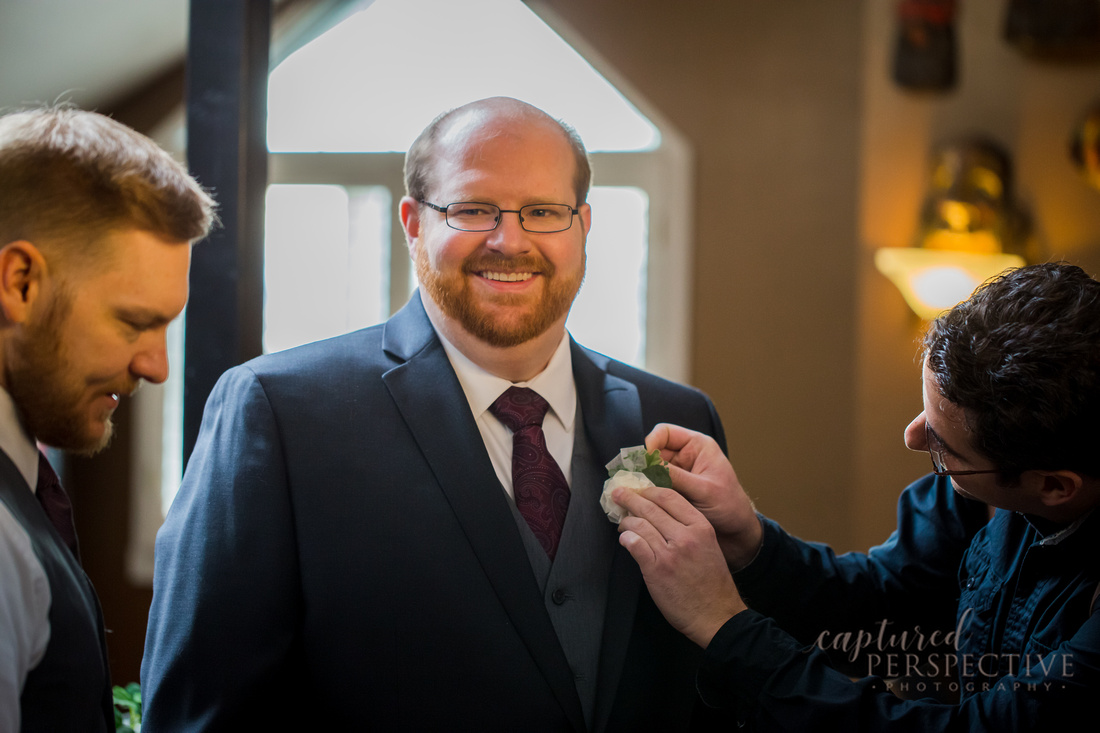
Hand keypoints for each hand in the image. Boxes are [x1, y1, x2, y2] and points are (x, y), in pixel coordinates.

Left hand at [615, 485, 746, 647]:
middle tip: (619, 493)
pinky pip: (635, 544)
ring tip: (622, 522)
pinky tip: (624, 539)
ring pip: (640, 524)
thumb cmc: (712, 583)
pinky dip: (626, 539)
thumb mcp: (708, 546)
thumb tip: (660, 515)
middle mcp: (686, 536)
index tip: (639, 487)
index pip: (670, 496)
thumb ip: (688, 529)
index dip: (650, 489)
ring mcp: (670, 553)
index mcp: (701, 527)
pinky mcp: (656, 569)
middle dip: (631, 497)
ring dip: (626, 521)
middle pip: (651, 507)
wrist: (717, 615)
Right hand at [646, 424, 762, 569]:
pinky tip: (640, 503)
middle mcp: (685, 457)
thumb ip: (675, 477)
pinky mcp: (672, 490)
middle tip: (633, 482)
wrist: (736, 532)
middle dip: (642, 466)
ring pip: (650, 470)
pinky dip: (646, 493)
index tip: (644, 462)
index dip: (651, 443)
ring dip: (642, 481)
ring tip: (635, 495)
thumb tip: (646, 468)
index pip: (664, 433)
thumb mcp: (703, 490)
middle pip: (653, 452)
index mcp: (697, 446)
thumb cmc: (729, 506)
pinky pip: (653, 486)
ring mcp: (677, 474)